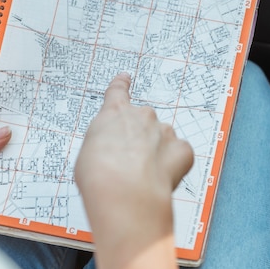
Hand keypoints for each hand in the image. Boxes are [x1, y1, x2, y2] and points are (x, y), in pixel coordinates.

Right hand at [75, 73, 193, 258]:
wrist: (122, 191)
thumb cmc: (99, 174)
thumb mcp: (88, 152)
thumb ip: (103, 144)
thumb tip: (112, 153)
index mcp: (114, 113)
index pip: (118, 91)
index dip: (121, 84)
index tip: (125, 77)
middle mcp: (142, 116)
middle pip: (143, 123)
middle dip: (138, 140)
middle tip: (127, 164)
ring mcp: (164, 131)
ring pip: (162, 140)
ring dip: (155, 154)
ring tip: (140, 176)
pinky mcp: (182, 149)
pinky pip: (179, 155)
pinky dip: (173, 165)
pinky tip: (159, 177)